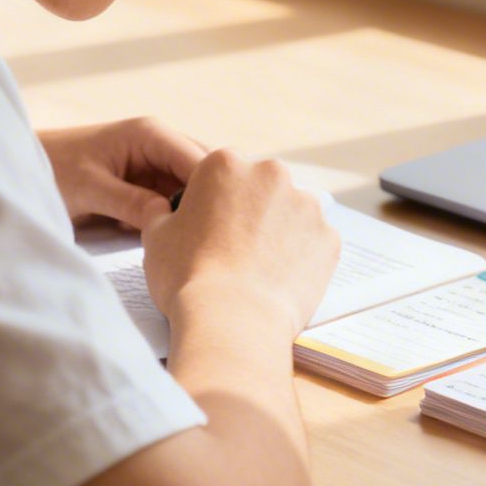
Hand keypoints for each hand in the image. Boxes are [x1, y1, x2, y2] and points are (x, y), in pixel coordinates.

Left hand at [38, 119, 205, 230]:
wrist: (21, 169)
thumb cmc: (52, 169)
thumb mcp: (91, 188)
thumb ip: (132, 202)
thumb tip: (173, 219)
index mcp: (150, 134)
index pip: (199, 161)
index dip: (210, 192)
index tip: (211, 226)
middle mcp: (159, 143)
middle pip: (202, 174)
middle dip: (199, 204)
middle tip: (191, 235)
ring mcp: (154, 163)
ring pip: (187, 190)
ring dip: (179, 213)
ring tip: (162, 234)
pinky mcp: (146, 182)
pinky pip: (169, 201)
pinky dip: (162, 218)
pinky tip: (138, 229)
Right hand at [140, 150, 338, 333]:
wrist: (232, 321)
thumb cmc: (188, 278)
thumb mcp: (156, 237)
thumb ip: (163, 212)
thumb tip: (166, 209)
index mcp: (226, 164)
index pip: (223, 172)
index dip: (215, 200)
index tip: (211, 225)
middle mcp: (271, 174)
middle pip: (262, 187)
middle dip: (252, 210)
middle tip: (234, 248)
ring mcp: (306, 205)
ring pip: (291, 213)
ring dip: (279, 232)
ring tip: (258, 268)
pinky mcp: (329, 237)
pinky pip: (314, 241)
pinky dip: (302, 257)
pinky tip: (280, 279)